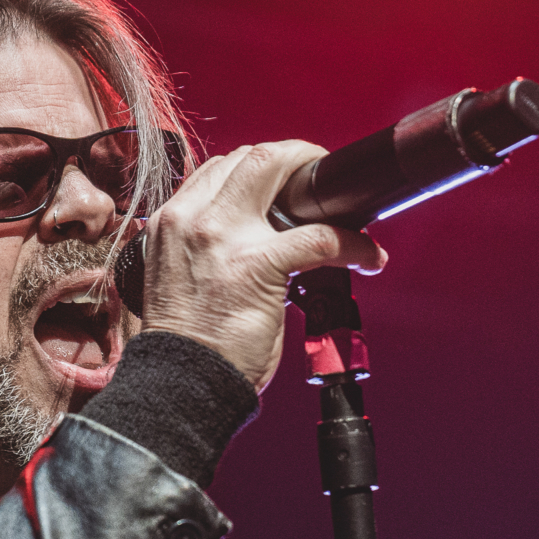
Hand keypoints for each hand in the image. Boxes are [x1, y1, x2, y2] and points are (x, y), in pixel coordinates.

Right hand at [137, 140, 387, 391]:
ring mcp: (223, 237)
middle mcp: (192, 218)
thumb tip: (252, 237)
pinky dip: (353, 244)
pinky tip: (367, 257)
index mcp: (172, 221)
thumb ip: (204, 247)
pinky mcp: (258, 264)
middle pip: (252, 156)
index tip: (285, 181)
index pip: (219, 167)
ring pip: (280, 172)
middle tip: (321, 179)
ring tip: (345, 212)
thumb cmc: (187, 343)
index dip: (260, 167)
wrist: (182, 382)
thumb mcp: (177, 277)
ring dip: (321, 188)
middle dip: (297, 156)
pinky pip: (319, 237)